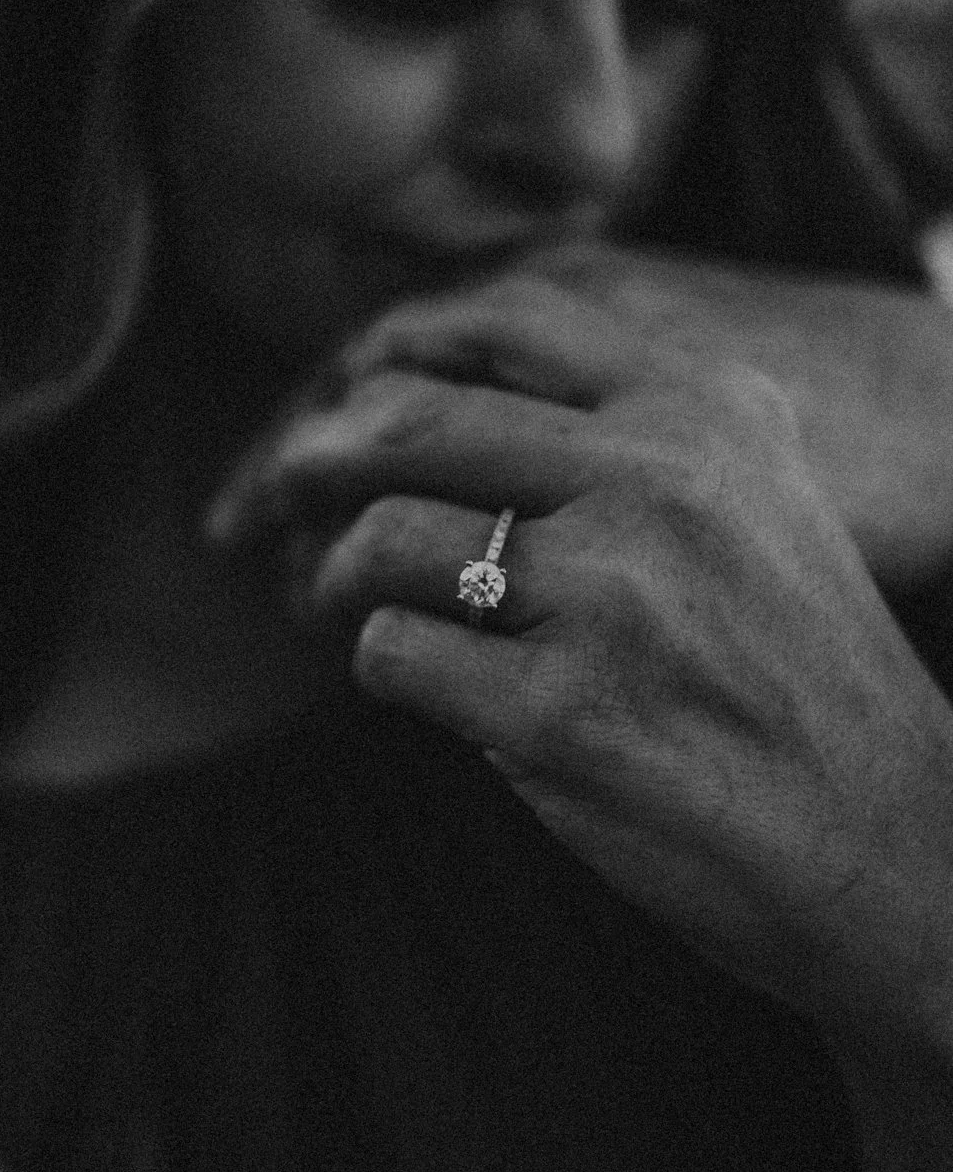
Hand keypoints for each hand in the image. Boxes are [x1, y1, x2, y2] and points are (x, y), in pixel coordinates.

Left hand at [207, 266, 952, 1049]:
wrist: (897, 846)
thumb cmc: (801, 675)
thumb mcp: (756, 502)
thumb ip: (637, 428)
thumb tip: (440, 388)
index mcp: (704, 410)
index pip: (502, 324)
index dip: (393, 355)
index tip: (344, 398)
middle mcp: (658, 479)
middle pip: (410, 421)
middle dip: (313, 460)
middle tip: (279, 492)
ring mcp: (611, 595)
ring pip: (384, 537)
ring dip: (330, 575)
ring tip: (337, 601)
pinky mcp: (563, 713)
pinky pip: (396, 654)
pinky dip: (380, 665)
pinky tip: (415, 682)